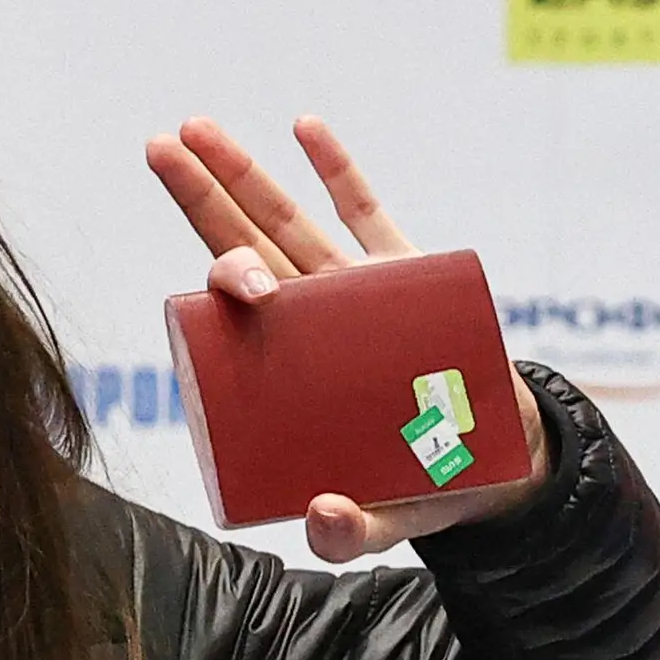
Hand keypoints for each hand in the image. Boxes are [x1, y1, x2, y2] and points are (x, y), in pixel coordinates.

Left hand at [144, 116, 551, 561]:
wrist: (498, 464)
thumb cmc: (424, 487)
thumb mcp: (387, 518)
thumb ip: (351, 531)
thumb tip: (322, 518)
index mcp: (293, 365)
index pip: (242, 309)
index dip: (227, 279)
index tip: (241, 284)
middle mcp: (313, 315)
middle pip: (248, 242)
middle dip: (203, 194)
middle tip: (161, 147)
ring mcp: (358, 288)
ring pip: (292, 219)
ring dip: (246, 171)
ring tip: (197, 128)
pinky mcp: (412, 275)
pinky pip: (367, 213)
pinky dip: (338, 172)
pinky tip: (304, 128)